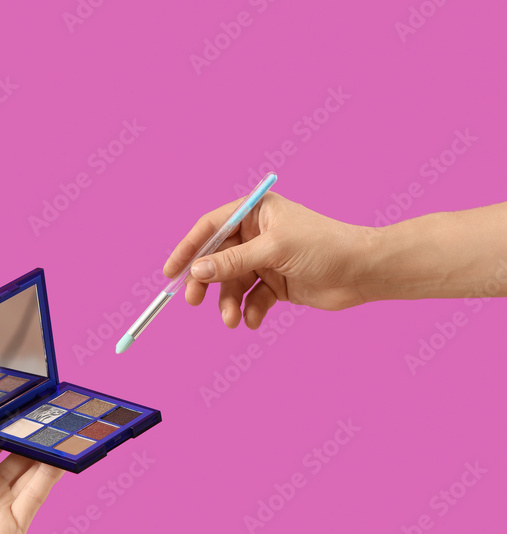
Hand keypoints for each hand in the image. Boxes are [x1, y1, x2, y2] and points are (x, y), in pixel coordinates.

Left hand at [0, 410, 62, 533]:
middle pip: (14, 452)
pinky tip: (61, 453)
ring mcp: (2, 504)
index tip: (19, 397)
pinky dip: (52, 473)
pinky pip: (38, 493)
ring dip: (46, 448)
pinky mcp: (16, 525)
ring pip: (31, 469)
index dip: (3, 420)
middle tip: (48, 405)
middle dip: (30, 431)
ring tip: (62, 423)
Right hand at [163, 191, 371, 328]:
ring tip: (231, 321)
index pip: (211, 226)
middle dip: (205, 281)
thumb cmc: (324, 247)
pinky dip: (249, 311)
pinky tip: (254, 321)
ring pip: (233, 282)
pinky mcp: (277, 284)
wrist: (363, 272)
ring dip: (228, 303)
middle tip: (193, 301)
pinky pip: (252, 298)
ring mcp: (266, 260)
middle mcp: (258, 234)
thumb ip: (233, 261)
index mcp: (256, 212)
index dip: (189, 248)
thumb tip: (197, 271)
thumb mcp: (274, 250)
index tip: (170, 271)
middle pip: (217, 257)